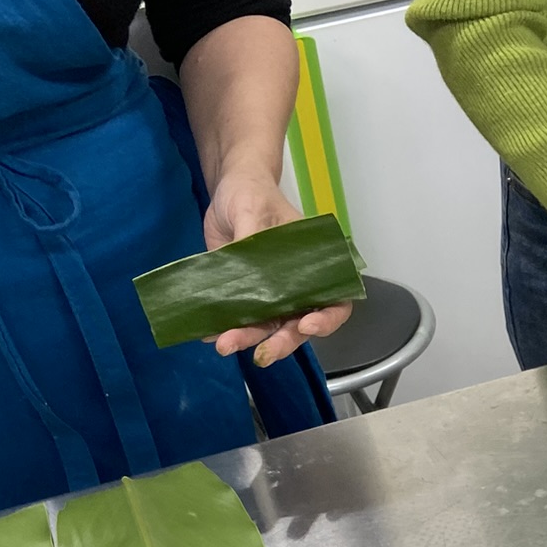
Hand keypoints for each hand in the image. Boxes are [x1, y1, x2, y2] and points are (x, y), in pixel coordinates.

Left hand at [202, 172, 352, 364]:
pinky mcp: (244, 297)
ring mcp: (270, 295)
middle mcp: (297, 286)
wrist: (226, 193)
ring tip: (225, 345)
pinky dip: (226, 329)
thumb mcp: (253, 208)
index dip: (326, 320)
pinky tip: (212, 334)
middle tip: (262, 354)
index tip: (305, 326)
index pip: (334, 301)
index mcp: (315, 265)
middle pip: (298, 325)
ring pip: (267, 328)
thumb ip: (253, 236)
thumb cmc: (252, 193)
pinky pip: (239, 320)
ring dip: (249, 339)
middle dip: (281, 342)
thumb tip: (248, 262)